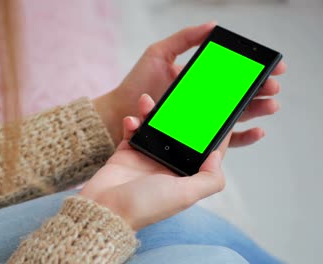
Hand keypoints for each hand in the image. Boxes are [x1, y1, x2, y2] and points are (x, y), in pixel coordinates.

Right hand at [81, 94, 224, 230]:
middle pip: (179, 134)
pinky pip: (134, 130)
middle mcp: (167, 166)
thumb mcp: (186, 194)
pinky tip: (132, 120)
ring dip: (153, 113)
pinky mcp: (127, 152)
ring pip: (156, 128)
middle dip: (180, 115)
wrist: (105, 209)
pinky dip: (133, 122)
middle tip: (181, 97)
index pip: (203, 152)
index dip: (211, 133)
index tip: (216, 111)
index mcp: (183, 177)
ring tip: (147, 102)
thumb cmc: (145, 205)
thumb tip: (217, 155)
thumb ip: (209, 178)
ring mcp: (146, 157)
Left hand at [93, 21, 286, 146]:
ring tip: (272, 106)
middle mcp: (201, 103)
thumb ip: (184, 39)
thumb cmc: (136, 85)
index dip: (251, 74)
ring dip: (256, 112)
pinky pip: (224, 142)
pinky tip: (258, 131)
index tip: (272, 67)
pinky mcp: (194, 141)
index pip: (231, 78)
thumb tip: (213, 25)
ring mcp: (198, 123)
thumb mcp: (159, 54)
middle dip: (260, 93)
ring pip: (235, 118)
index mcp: (197, 83)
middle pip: (237, 98)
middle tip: (275, 87)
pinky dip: (243, 138)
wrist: (116, 114)